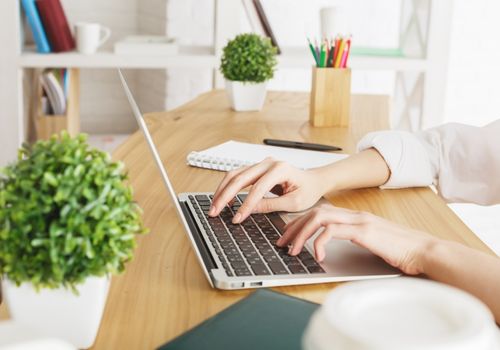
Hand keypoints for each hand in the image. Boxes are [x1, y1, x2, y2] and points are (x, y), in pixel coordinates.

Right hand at [209, 158, 326, 223]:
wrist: (313, 181)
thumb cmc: (308, 191)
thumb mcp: (294, 203)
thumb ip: (271, 205)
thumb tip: (250, 210)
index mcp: (280, 169)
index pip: (257, 188)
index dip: (245, 205)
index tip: (237, 219)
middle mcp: (268, 163)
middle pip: (240, 177)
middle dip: (225, 196)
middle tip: (214, 211)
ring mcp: (261, 164)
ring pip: (234, 174)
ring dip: (223, 190)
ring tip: (215, 207)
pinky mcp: (257, 168)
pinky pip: (238, 176)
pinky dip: (228, 187)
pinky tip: (225, 200)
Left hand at [277, 205, 435, 274]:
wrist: (425, 251)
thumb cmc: (402, 251)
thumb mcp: (372, 244)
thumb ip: (354, 242)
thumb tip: (333, 251)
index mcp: (355, 217)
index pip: (320, 212)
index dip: (300, 222)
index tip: (287, 235)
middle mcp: (354, 215)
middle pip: (314, 212)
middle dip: (293, 226)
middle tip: (281, 242)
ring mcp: (359, 221)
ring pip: (319, 217)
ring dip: (301, 233)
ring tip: (292, 250)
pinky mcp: (364, 231)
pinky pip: (332, 231)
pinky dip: (319, 242)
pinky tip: (317, 256)